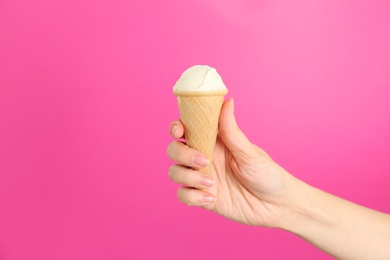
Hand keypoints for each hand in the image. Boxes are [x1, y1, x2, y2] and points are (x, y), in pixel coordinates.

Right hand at [167, 99, 293, 226]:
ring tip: (212, 184)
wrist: (277, 205)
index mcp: (214, 142)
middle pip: (174, 150)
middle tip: (205, 161)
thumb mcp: (249, 152)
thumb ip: (232, 130)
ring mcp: (202, 178)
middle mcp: (204, 158)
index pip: (187, 129)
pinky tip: (211, 199)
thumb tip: (227, 101)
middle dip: (182, 154)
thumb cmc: (268, 174)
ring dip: (188, 177)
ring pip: (175, 172)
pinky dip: (192, 197)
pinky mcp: (203, 197)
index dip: (176, 127)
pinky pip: (183, 195)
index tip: (178, 131)